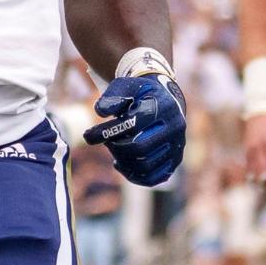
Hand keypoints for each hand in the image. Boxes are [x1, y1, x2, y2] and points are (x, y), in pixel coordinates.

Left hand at [83, 51, 186, 186]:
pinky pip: (153, 177)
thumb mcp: (126, 87)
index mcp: (163, 106)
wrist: (166, 100)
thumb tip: (100, 112)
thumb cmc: (140, 94)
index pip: (132, 124)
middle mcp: (175, 127)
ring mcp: (178, 145)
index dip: (106, 132)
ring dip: (123, 162)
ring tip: (114, 152)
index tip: (88, 135)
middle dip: (116, 148)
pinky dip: (134, 176)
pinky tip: (121, 165)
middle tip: (106, 143)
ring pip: (146, 166)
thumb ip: (112, 96)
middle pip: (139, 148)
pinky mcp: (175, 160)